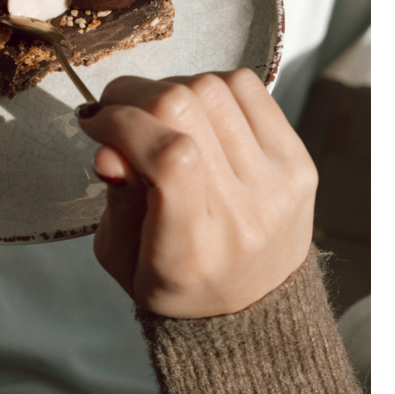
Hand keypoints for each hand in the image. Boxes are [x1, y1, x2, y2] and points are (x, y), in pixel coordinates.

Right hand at [77, 70, 317, 318]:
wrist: (252, 306)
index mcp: (191, 254)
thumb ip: (116, 200)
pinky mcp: (299, 162)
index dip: (124, 124)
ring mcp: (278, 186)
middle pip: (187, 109)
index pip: (168, 159)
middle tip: (116, 110)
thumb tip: (109, 145)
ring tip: (156, 116)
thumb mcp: (122, 258)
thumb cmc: (177, 282)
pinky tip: (196, 114)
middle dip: (135, 95)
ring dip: (171, 88)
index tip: (95, 123)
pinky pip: (248, 89)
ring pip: (214, 90)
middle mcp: (243, 218)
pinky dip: (211, 87)